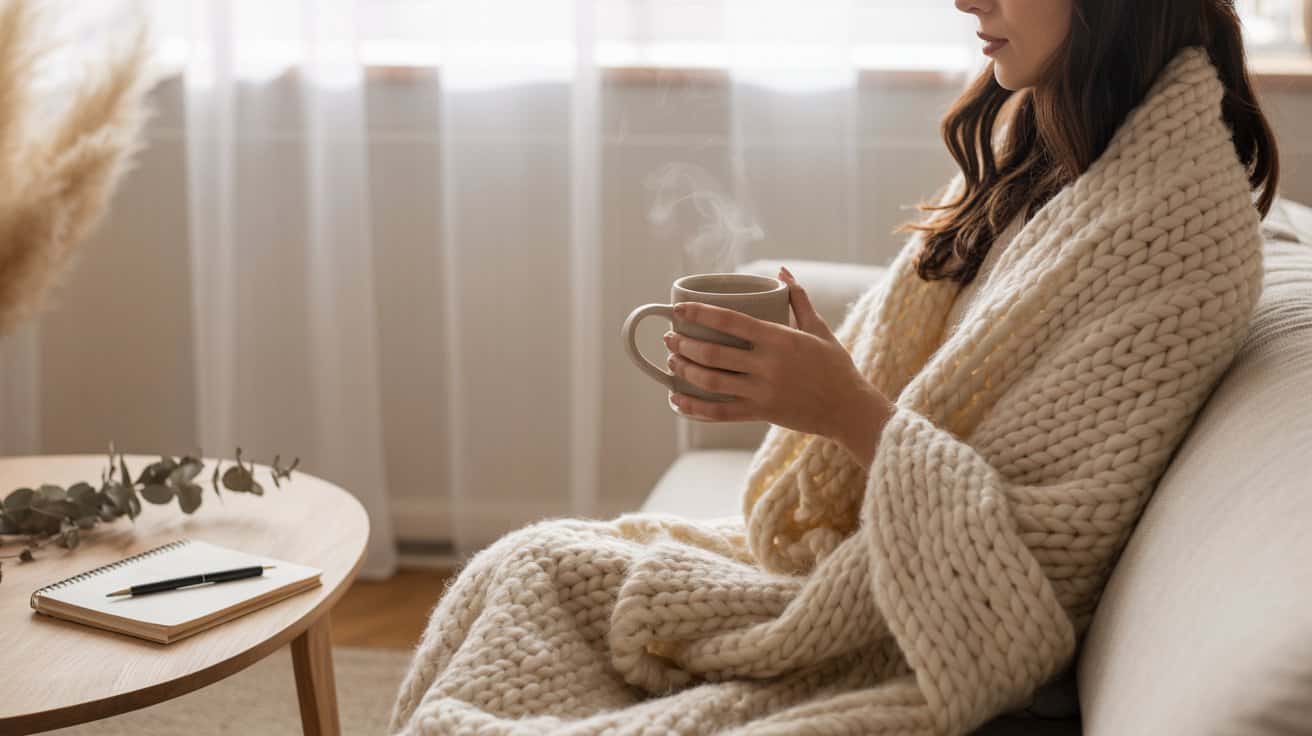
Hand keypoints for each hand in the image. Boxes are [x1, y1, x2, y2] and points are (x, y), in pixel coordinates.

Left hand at [665, 266, 892, 456]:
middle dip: (684, 345)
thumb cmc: (834, 366)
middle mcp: (768, 365)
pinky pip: (720, 413)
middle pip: (714, 353)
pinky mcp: (761, 413)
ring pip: (712, 382)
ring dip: (686, 371)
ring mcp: (762, 391)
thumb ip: (797, 299)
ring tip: (672, 362)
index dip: (700, 314)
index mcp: (780, 339)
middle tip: (670, 338)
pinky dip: (694, 408)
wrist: (848, 408)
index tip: (678, 309)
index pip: (731, 321)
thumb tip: (782, 271)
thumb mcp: (818, 328)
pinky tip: (677, 400)